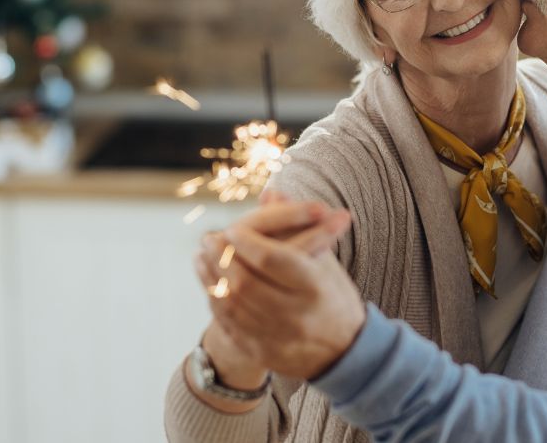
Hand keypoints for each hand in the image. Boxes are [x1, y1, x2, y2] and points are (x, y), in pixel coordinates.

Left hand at [198, 207, 363, 380]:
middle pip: (245, 282)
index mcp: (315, 287)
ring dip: (212, 276)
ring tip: (203, 255)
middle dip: (222, 257)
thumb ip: (297, 226)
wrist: (344, 351)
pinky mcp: (263, 354)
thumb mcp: (324, 260)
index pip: (272, 259)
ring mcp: (279, 338)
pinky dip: (215, 300)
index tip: (233, 227)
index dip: (247, 241)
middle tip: (210, 238)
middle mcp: (297, 315)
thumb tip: (271, 193)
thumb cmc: (332, 295)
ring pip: (232, 305)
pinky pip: (230, 326)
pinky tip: (210, 282)